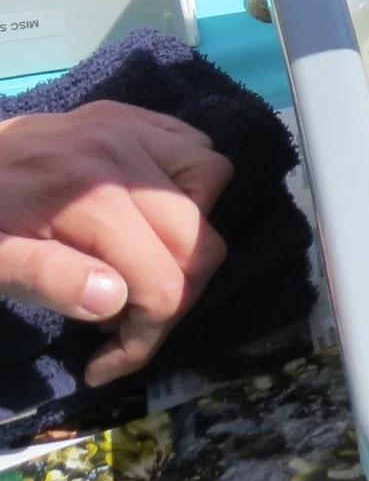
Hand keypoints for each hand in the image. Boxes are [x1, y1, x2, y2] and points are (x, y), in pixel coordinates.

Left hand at [0, 103, 233, 386]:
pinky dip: (190, 182)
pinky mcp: (130, 116)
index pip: (161, 282)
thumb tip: (116, 302)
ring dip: (191, 232)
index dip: (144, 337)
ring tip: (143, 259)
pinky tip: (150, 211)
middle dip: (172, 298)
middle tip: (121, 324)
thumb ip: (45, 279)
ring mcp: (130, 127)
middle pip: (197, 240)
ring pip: (212, 179)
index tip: (104, 364)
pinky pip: (194, 143)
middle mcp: (122, 155)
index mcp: (86, 200)